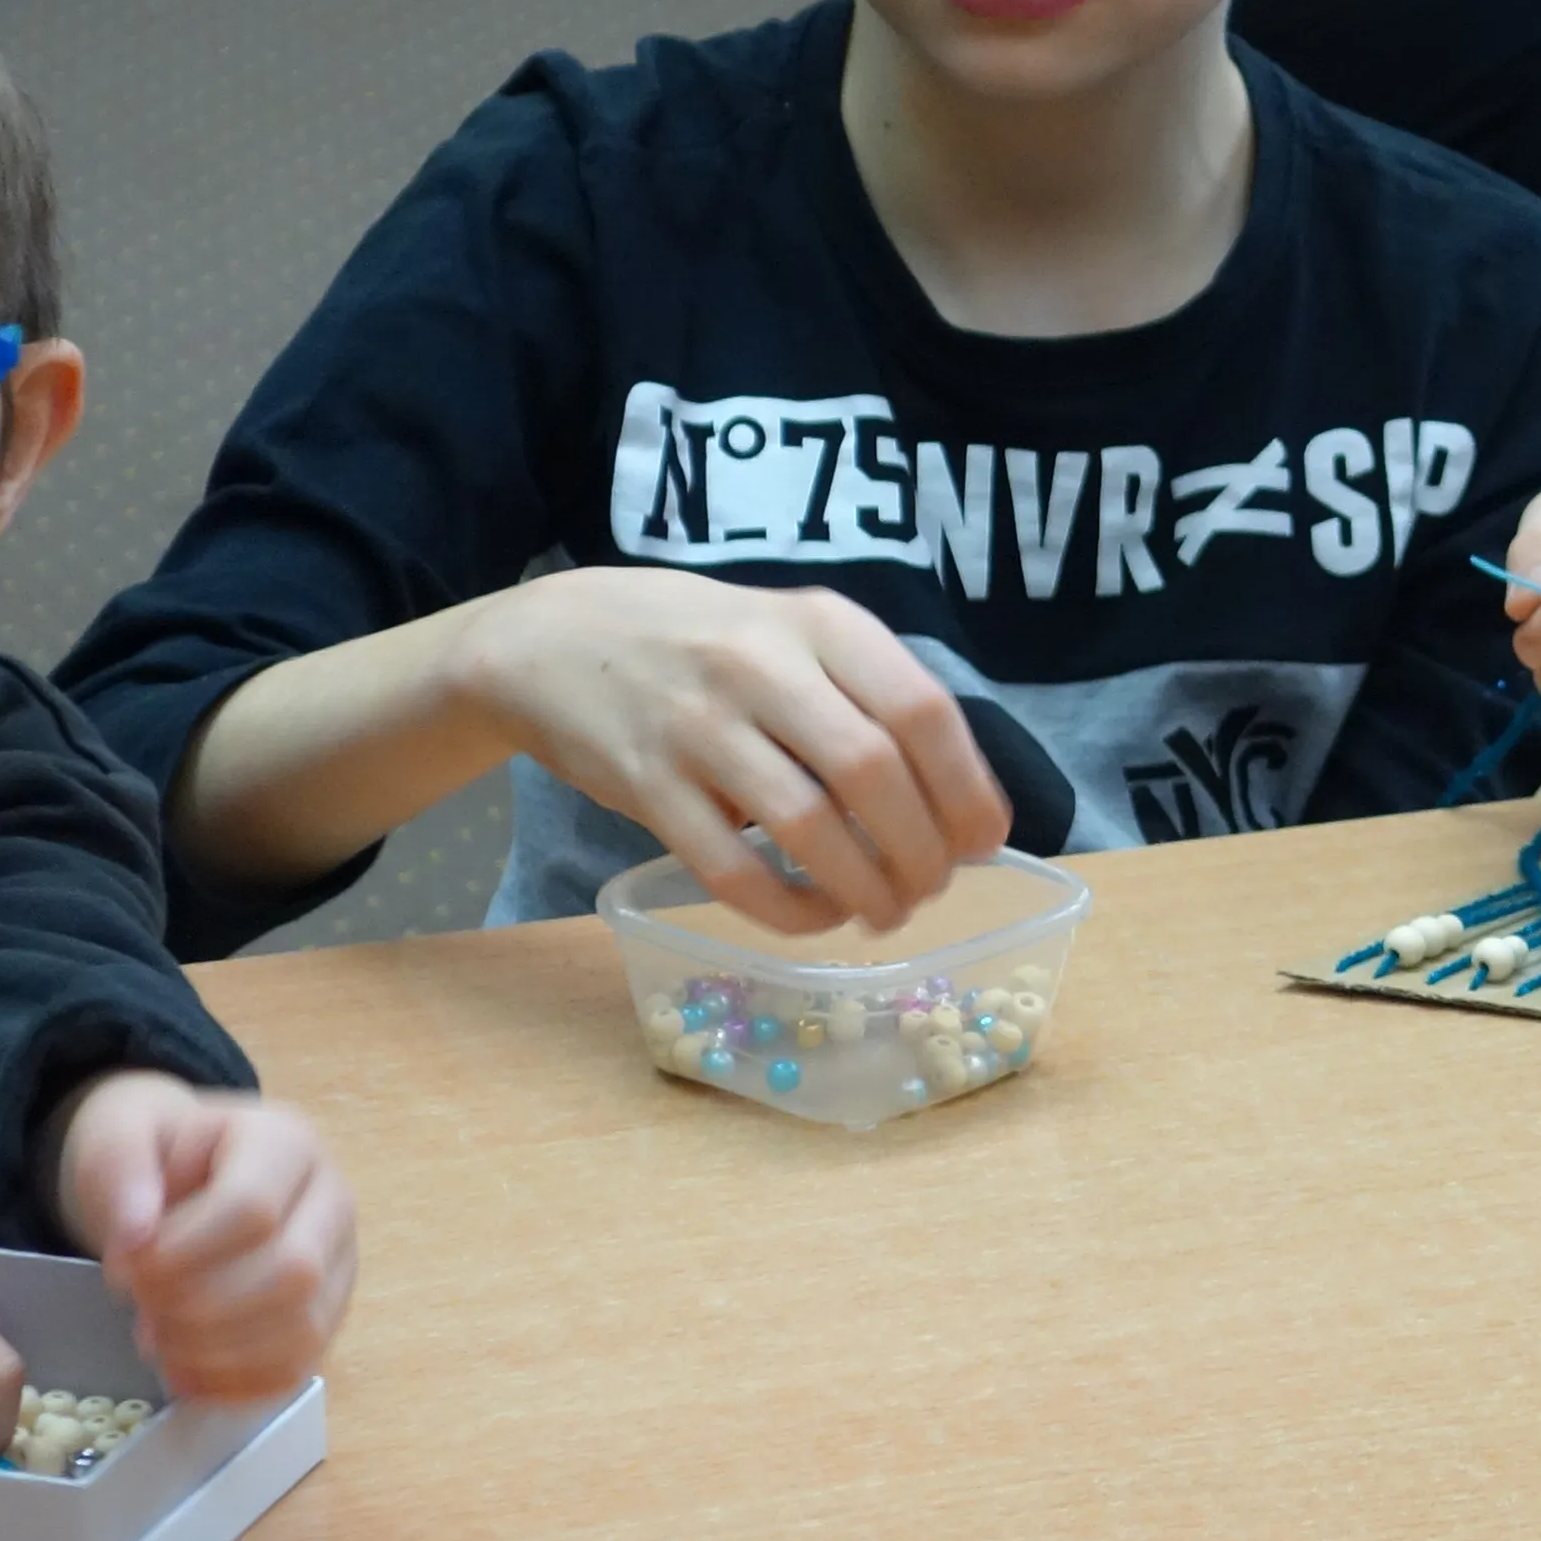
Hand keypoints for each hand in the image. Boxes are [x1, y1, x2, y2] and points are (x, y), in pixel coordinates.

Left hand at [50, 1076, 356, 1402]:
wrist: (177, 1174)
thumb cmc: (153, 1155)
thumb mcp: (119, 1140)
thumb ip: (120, 1174)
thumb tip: (136, 1234)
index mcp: (286, 1141)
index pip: (253, 1208)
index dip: (182, 1254)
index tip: (124, 1270)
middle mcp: (331, 1199)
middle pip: (295, 1270)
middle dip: (204, 1307)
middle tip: (143, 1310)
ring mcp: (339, 1260)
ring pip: (305, 1326)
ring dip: (220, 1352)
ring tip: (158, 1343)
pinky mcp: (328, 1312)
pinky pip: (301, 1363)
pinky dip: (240, 1385)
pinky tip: (186, 1375)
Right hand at [451, 566, 1009, 937]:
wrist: (555, 639)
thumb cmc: (704, 644)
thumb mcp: (793, 633)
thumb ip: (869, 697)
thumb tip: (960, 805)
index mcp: (819, 623)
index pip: (922, 709)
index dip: (967, 789)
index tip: (985, 842)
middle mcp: (761, 664)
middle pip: (873, 774)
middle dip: (921, 851)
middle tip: (931, 887)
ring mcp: (697, 725)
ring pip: (808, 827)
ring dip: (864, 888)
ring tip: (884, 913)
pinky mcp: (645, 784)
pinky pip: (731, 868)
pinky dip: (788, 909)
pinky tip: (815, 918)